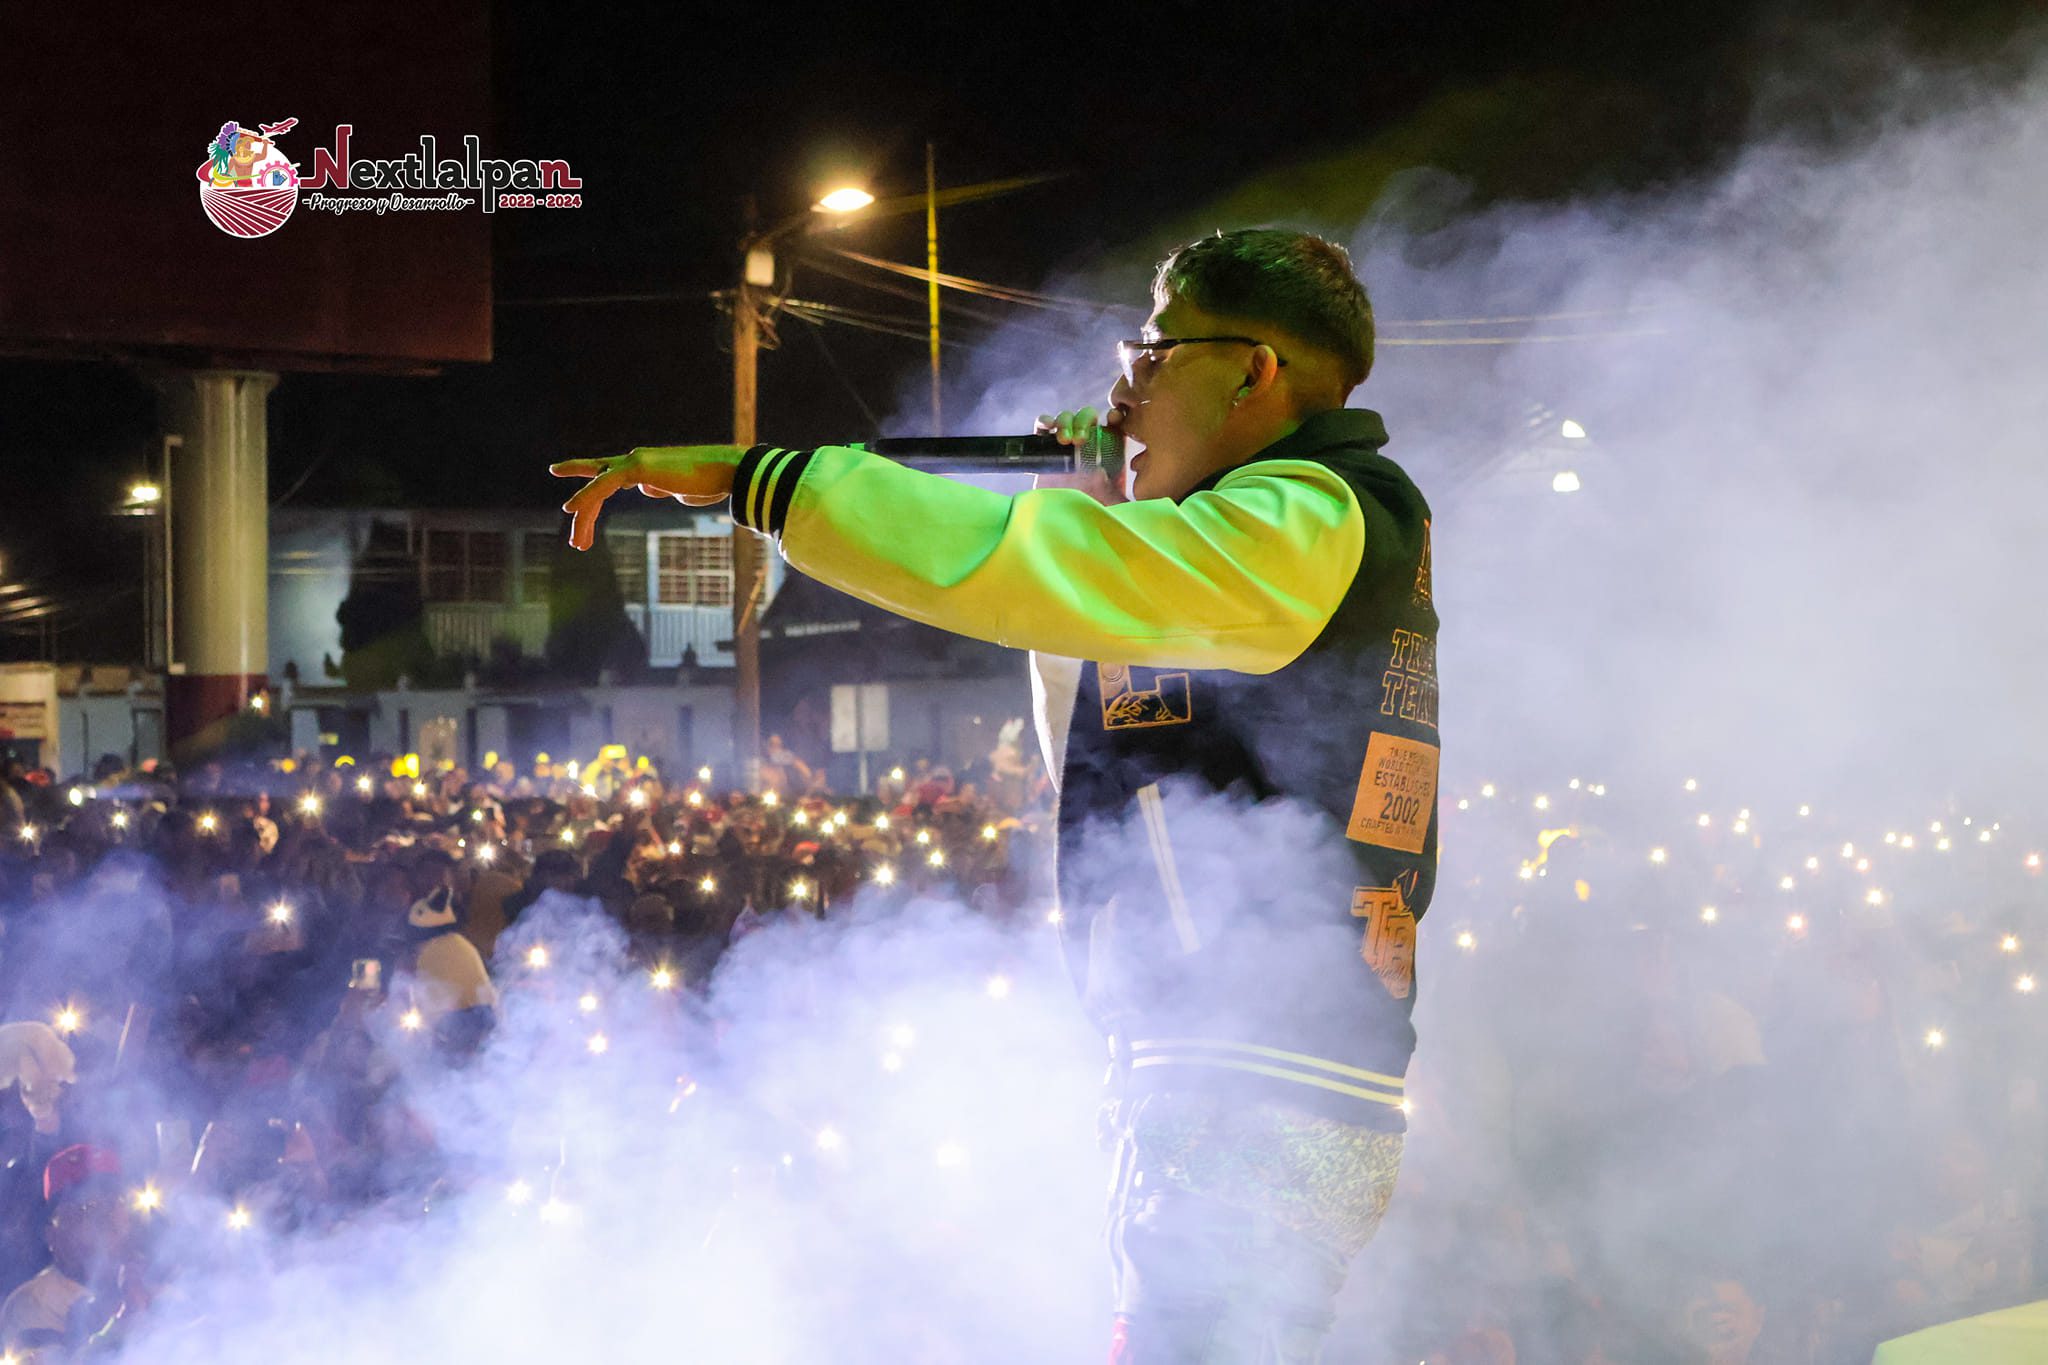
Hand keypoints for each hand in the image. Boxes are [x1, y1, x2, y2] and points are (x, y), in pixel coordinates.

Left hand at [549, 445, 742, 549]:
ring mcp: (635, 462)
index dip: (587, 485)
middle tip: (577, 542)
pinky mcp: (638, 467)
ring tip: (579, 544)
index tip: (570, 503)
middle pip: (597, 484)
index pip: (607, 476)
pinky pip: (603, 485)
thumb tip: (648, 489)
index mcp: (645, 468)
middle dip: (583, 511)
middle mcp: (635, 461)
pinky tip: (572, 509)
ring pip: (597, 489)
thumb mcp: (680, 489)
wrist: (726, 471)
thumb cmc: (711, 482)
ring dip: (584, 517)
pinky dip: (586, 497)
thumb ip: (661, 488)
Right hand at [1030, 407, 1126, 505]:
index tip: (1113, 419)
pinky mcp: (1045, 448)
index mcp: (1109, 450)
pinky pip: (1043, 426)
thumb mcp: (1110, 506)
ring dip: (1066, 422)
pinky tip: (1048, 427)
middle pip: (1088, 417)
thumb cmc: (1094, 514)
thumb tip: (1100, 472)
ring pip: (1066, 417)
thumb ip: (1112, 494)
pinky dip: (1045, 421)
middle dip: (1084, 421)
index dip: (1115, 416)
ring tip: (1064, 440)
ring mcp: (1065, 443)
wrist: (1066, 523)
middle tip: (1080, 439)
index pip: (1115, 424)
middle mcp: (1087, 443)